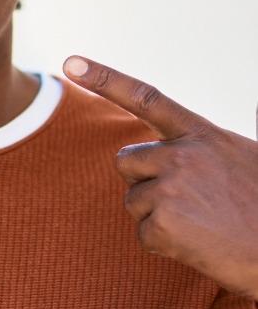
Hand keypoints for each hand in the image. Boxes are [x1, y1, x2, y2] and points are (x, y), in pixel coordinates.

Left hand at [63, 55, 257, 299]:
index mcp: (201, 133)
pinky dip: (165, 245)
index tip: (69, 63)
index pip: (144, 97)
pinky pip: (143, 234)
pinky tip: (199, 244)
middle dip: (145, 181)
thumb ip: (237, 132)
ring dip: (158, 216)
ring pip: (133, 201)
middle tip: (190, 201)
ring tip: (202, 224)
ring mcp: (170, 185)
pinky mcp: (163, 222)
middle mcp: (181, 153)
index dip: (104, 78)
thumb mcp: (251, 155)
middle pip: (126, 161)